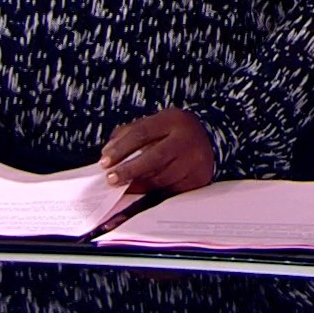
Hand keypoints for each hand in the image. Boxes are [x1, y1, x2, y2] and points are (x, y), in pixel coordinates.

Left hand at [100, 108, 216, 194]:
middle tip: (111, 179)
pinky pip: (172, 190)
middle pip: (154, 158)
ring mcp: (195, 160)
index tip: (104, 162)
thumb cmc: (173, 132)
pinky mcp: (199, 178)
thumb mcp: (155, 123)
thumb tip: (107, 154)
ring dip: (139, 185)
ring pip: (162, 177)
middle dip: (129, 170)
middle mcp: (186, 139)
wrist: (209, 138)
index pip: (141, 134)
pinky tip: (143, 193)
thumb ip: (129, 134)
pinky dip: (154, 193)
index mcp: (172, 120)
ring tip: (124, 188)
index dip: (120, 149)